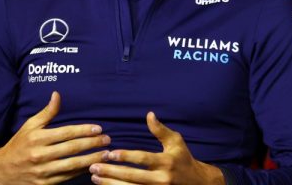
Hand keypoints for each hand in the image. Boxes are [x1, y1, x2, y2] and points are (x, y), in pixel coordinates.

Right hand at [0, 91, 110, 184]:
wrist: (1, 172)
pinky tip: (92, 166)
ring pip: (73, 165)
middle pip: (72, 148)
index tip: (98, 128)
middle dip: (92, 144)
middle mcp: (40, 154)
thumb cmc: (18, 145)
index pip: (66, 133)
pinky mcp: (45, 184)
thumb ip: (46, 113)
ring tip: (106, 154)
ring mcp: (43, 171)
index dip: (84, 130)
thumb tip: (57, 95)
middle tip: (107, 140)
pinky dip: (81, 172)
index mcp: (37, 138)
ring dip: (92, 159)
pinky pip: (67, 177)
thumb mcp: (29, 126)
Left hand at [88, 112, 223, 184]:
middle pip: (133, 176)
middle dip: (111, 171)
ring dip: (110, 183)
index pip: (143, 159)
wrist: (197, 184)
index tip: (110, 153)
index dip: (126, 156)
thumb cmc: (183, 159)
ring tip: (95, 177)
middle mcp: (162, 179)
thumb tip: (149, 114)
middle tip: (94, 166)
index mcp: (166, 162)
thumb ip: (160, 130)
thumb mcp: (175, 142)